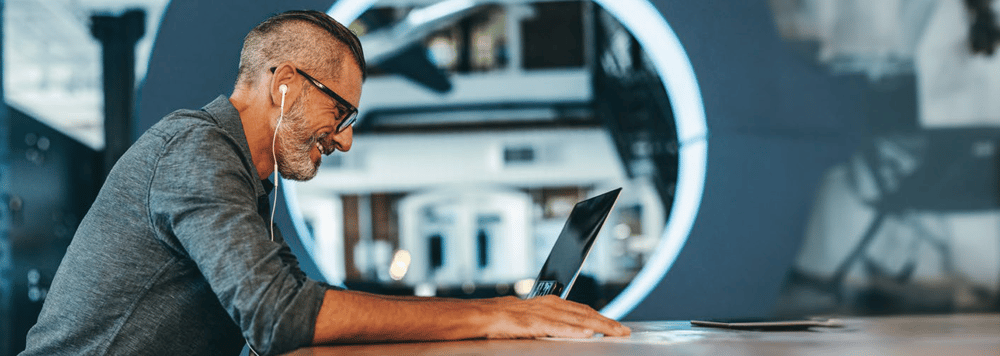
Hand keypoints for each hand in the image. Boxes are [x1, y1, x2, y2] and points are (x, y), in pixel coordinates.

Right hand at [473, 295, 630, 338]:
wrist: (482, 315)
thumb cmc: (505, 320)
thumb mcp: (534, 318)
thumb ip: (552, 323)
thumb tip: (571, 331)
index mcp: (551, 303)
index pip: (583, 310)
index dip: (602, 317)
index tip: (618, 326)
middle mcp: (550, 305)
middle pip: (584, 313)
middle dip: (607, 322)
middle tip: (624, 331)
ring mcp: (542, 314)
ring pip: (576, 319)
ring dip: (598, 325)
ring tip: (614, 332)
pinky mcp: (532, 324)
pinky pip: (556, 328)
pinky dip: (573, 330)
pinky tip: (586, 334)